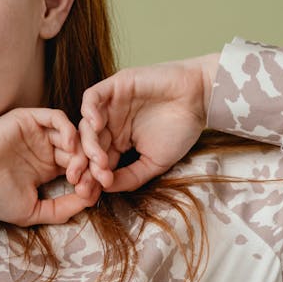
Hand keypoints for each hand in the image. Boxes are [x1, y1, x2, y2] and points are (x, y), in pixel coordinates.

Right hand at [0, 108, 98, 225]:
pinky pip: (57, 118)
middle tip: (91, 179)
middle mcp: (46, 150)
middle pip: (80, 153)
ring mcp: (39, 134)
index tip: (90, 194)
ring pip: (73, 135)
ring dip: (81, 150)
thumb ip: (60, 209)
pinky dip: (68, 130)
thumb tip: (88, 202)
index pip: (78, 171)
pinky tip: (69, 147)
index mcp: (47, 170)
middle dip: (89, 167)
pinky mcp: (30, 119)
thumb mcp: (31, 212)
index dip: (88, 181)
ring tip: (77, 166)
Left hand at [68, 53, 219, 195]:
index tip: (88, 195)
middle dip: (82, 166)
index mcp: (117, 143)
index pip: (95, 163)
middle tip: (84, 181)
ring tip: (98, 160)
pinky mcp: (114, 86)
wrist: (200, 98)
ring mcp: (110, 106)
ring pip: (85, 126)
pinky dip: (89, 111)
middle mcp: (110, 124)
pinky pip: (91, 97)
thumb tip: (105, 189)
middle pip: (85, 146)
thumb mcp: (154, 162)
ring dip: (87, 144)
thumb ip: (130, 177)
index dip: (89, 180)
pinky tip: (97, 126)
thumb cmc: (181, 130)